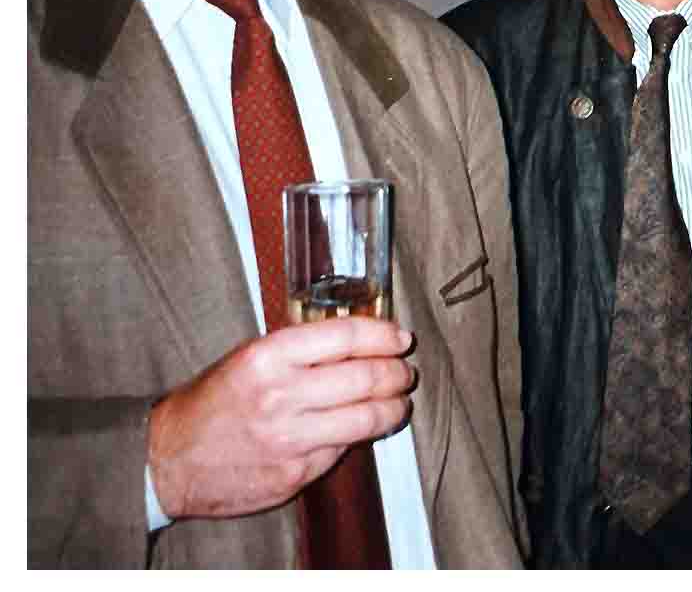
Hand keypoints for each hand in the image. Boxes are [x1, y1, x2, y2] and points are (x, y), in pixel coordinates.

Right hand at [147, 317, 415, 519]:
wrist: (167, 458)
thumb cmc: (214, 401)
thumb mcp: (249, 357)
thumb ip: (302, 348)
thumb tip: (361, 339)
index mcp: (269, 356)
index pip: (347, 336)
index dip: (384, 336)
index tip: (401, 339)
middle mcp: (281, 396)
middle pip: (366, 378)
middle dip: (397, 373)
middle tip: (405, 372)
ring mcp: (289, 439)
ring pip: (367, 419)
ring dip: (394, 408)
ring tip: (398, 402)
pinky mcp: (294, 475)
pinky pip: (342, 451)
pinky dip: (358, 438)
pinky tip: (359, 430)